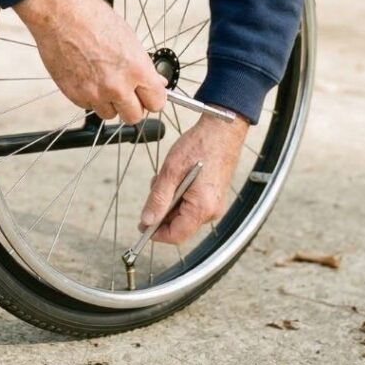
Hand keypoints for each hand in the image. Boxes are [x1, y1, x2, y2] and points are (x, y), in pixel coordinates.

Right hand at [12, 0, 167, 123]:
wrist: (60, 14)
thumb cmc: (92, 18)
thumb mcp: (128, 38)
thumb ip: (143, 66)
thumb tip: (156, 82)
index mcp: (137, 69)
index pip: (157, 103)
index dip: (152, 98)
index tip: (148, 94)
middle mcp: (118, 86)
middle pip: (134, 116)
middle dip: (132, 105)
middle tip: (126, 91)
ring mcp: (95, 93)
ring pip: (110, 114)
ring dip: (109, 102)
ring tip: (101, 79)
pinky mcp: (75, 96)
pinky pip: (88, 106)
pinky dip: (89, 96)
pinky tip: (86, 75)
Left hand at [139, 109, 249, 244]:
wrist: (223, 129)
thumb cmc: (200, 145)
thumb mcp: (171, 170)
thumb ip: (158, 198)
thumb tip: (147, 220)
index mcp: (202, 208)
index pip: (176, 235)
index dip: (156, 234)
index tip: (142, 225)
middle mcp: (212, 211)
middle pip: (180, 225)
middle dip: (162, 211)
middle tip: (155, 188)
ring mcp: (215, 204)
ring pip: (185, 214)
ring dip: (170, 200)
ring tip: (167, 176)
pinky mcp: (215, 196)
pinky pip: (193, 204)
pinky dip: (180, 194)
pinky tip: (177, 176)